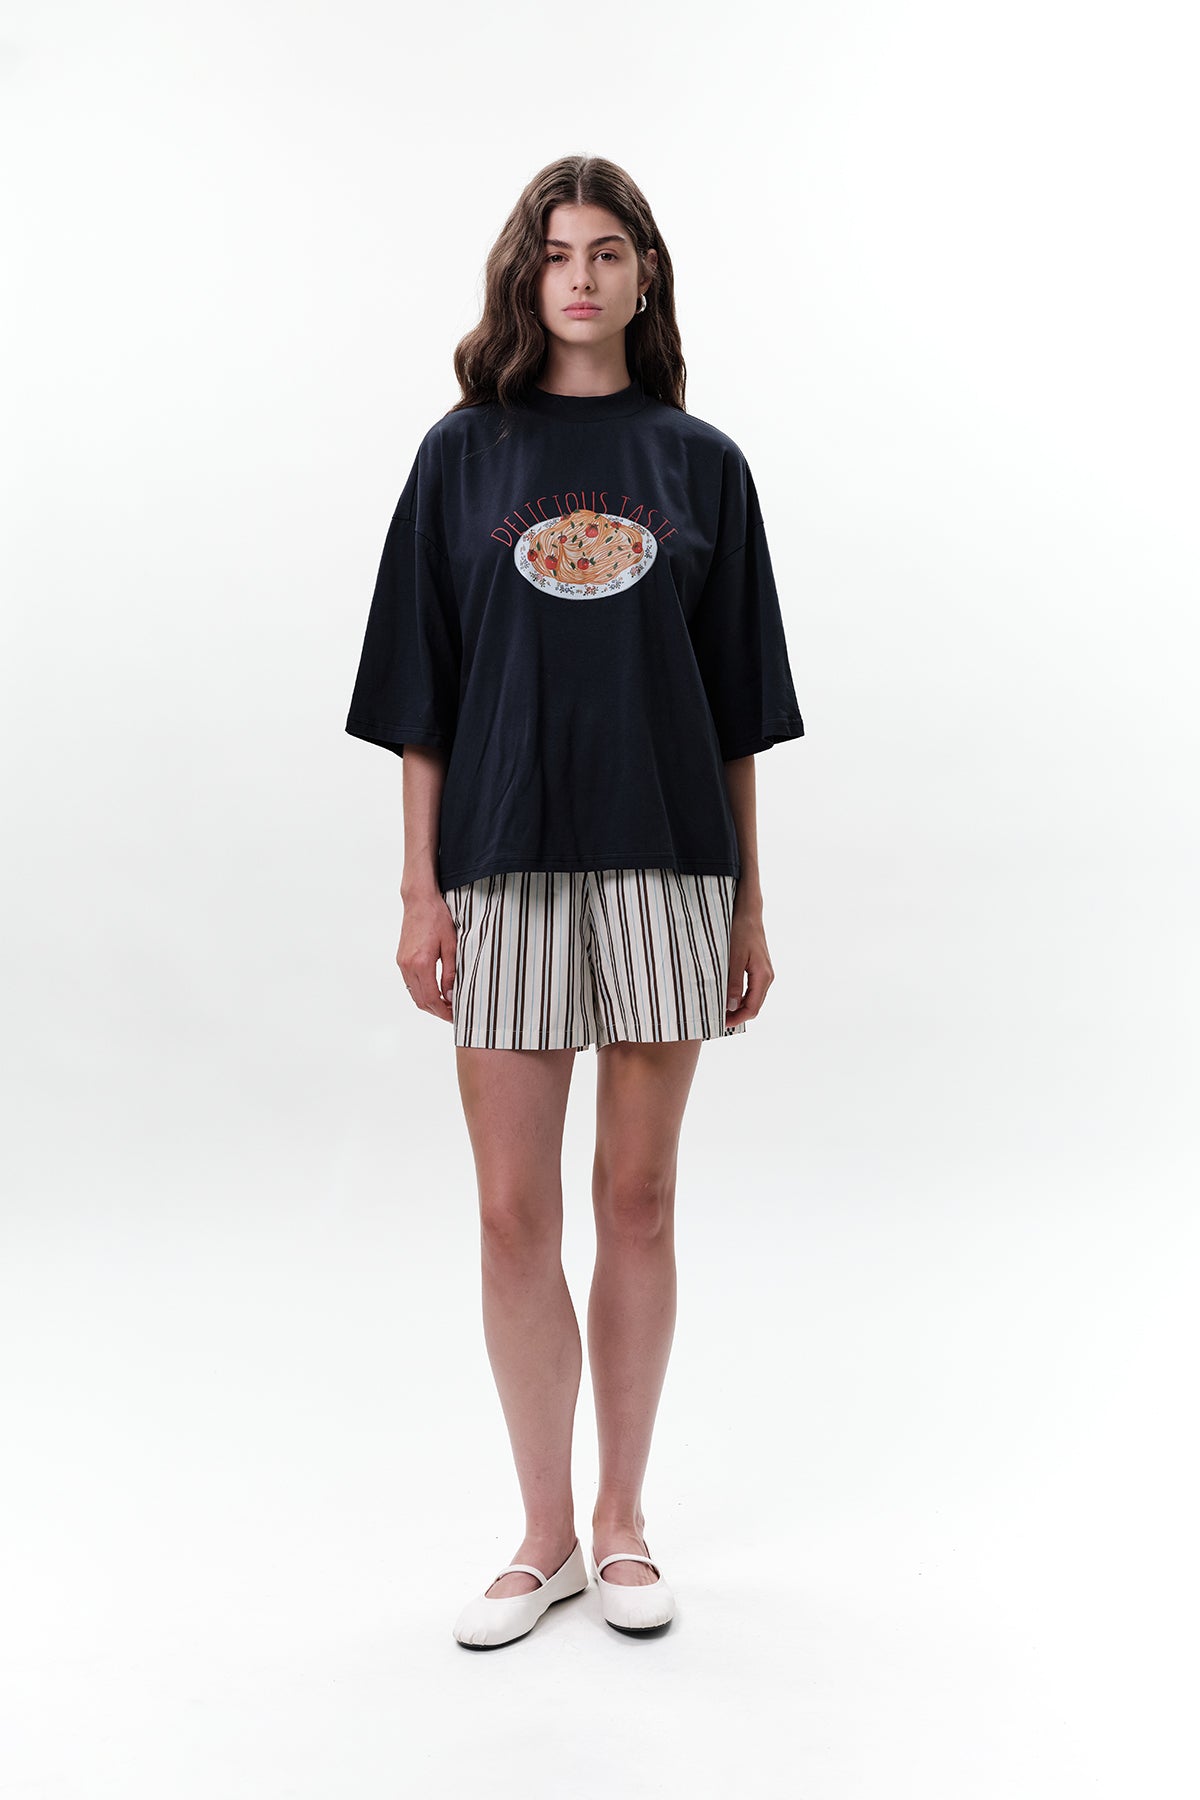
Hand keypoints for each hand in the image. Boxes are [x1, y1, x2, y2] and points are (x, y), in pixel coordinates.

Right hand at [397, 893, 455, 1021]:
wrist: (419, 901)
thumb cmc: (438, 918)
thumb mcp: (451, 945)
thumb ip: (451, 973)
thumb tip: (450, 995)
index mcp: (421, 963)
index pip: (431, 998)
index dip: (443, 1012)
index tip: (455, 1016)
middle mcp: (407, 966)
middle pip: (421, 1001)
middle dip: (437, 1011)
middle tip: (453, 1014)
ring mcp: (402, 963)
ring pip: (414, 994)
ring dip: (429, 1003)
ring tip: (446, 1004)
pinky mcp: (401, 959)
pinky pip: (410, 984)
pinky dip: (422, 992)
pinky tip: (436, 991)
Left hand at [726, 903, 773, 1023]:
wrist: (748, 912)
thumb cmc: (740, 931)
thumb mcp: (733, 958)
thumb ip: (733, 983)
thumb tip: (732, 1007)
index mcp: (763, 976)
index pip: (753, 1007)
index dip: (737, 1019)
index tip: (721, 1023)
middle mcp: (767, 976)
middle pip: (754, 1005)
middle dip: (737, 1015)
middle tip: (717, 1019)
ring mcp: (763, 971)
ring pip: (752, 997)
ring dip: (738, 1006)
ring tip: (719, 1009)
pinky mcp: (757, 966)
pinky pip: (750, 987)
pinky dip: (739, 995)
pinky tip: (726, 995)